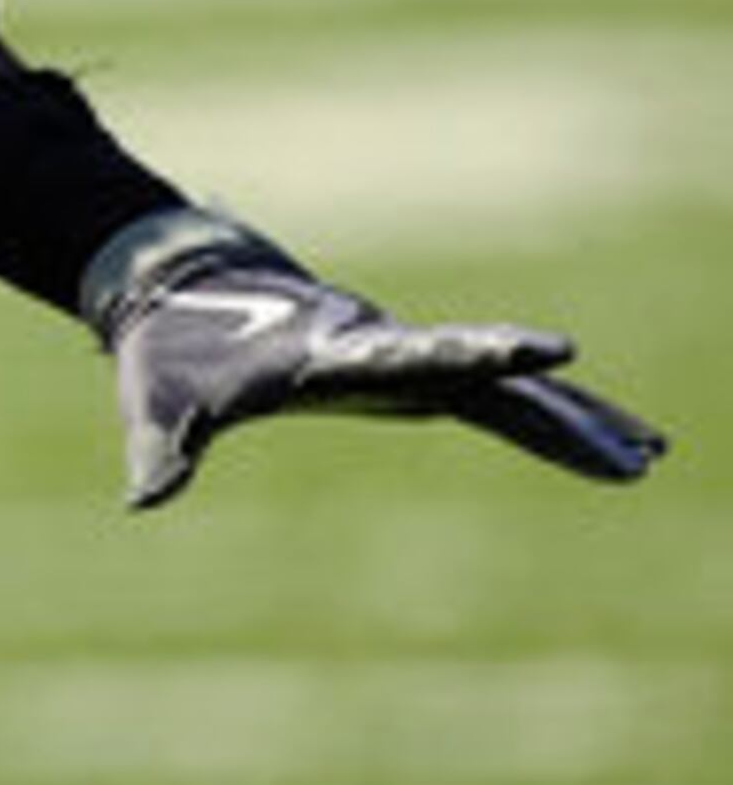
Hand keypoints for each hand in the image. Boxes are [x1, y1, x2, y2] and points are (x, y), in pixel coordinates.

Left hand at [86, 209, 665, 511]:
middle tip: (636, 450)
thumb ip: (162, 447)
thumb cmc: (167, 349)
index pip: (419, 354)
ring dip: (567, 421)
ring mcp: (397, 356)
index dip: (482, 354)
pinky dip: (543, 417)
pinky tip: (600, 443)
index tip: (551, 350)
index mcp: (333, 353)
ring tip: (644, 455)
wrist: (177, 285)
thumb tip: (141, 499)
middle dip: (559, 412)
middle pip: (484, 380)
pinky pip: (488, 396)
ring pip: (498, 390)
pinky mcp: (403, 370)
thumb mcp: (161, 400)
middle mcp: (378, 347)